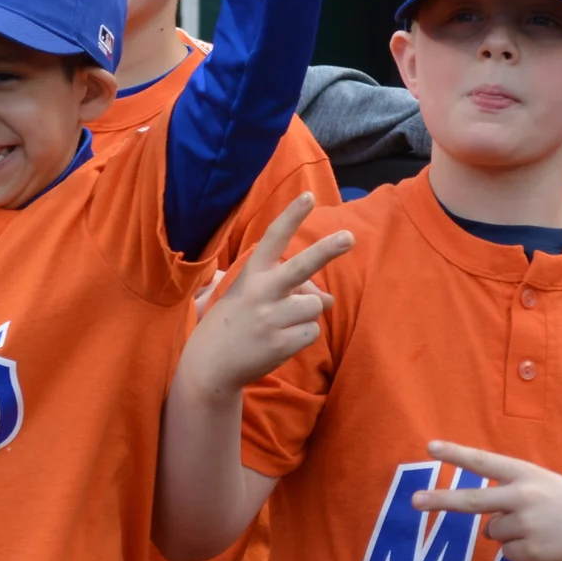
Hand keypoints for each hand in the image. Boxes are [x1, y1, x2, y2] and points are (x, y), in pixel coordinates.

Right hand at [182, 195, 351, 397]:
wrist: (210, 364)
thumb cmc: (237, 321)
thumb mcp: (256, 297)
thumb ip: (291, 290)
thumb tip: (331, 301)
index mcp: (253, 274)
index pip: (274, 238)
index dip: (291, 216)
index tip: (308, 196)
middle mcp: (261, 292)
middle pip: (302, 266)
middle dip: (327, 249)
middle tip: (350, 236)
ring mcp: (271, 318)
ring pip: (315, 306)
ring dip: (305, 315)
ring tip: (279, 324)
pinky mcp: (280, 343)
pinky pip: (312, 332)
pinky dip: (301, 337)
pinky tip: (279, 341)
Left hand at [408, 441, 561, 560]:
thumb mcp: (543, 487)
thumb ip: (512, 498)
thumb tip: (486, 528)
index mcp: (525, 474)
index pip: (484, 462)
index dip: (456, 454)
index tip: (429, 447)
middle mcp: (523, 496)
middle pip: (473, 499)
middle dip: (441, 500)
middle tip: (414, 501)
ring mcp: (527, 524)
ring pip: (493, 533)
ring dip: (510, 534)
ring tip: (542, 529)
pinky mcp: (533, 551)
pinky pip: (509, 554)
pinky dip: (523, 553)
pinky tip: (547, 545)